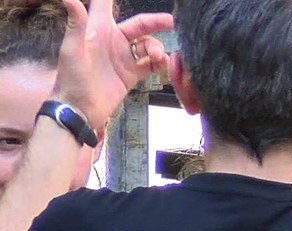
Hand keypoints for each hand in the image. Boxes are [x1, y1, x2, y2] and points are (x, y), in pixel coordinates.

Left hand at [51, 0, 172, 129]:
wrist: (80, 110)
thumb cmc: (72, 79)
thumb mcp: (73, 49)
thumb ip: (76, 23)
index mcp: (99, 30)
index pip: (106, 5)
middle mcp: (113, 41)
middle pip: (139, 25)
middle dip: (155, 22)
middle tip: (170, 22)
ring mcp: (124, 58)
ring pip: (148, 45)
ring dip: (157, 48)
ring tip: (159, 57)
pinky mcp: (131, 74)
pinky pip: (151, 64)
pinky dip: (160, 63)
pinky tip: (163, 65)